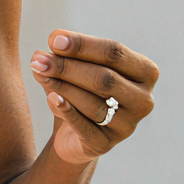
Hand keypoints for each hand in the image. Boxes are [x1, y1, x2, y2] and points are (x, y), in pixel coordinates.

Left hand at [29, 31, 157, 163]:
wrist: (75, 132)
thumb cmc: (82, 89)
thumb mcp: (79, 68)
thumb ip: (66, 56)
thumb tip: (48, 49)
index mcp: (145, 72)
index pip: (114, 53)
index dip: (83, 45)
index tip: (53, 39)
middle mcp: (144, 100)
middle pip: (104, 78)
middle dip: (68, 66)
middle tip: (38, 59)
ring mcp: (128, 125)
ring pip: (93, 103)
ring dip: (62, 86)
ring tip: (38, 72)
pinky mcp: (106, 144)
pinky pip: (84, 126)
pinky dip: (67, 110)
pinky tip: (51, 97)